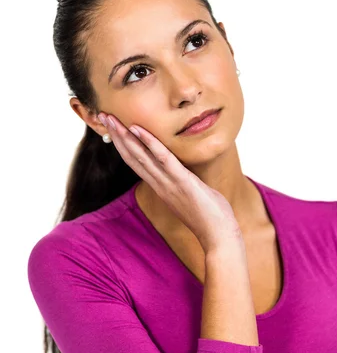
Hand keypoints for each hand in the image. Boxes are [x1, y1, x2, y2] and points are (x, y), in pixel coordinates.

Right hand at [98, 113, 241, 252]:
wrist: (219, 236)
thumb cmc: (210, 216)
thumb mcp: (191, 195)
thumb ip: (182, 183)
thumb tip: (182, 174)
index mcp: (161, 187)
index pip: (136, 163)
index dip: (122, 145)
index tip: (112, 128)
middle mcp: (160, 185)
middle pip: (132, 157)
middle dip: (116, 135)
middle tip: (103, 116)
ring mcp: (169, 184)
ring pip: (141, 156)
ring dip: (124, 136)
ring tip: (111, 119)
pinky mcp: (183, 182)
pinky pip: (164, 160)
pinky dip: (150, 143)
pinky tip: (138, 129)